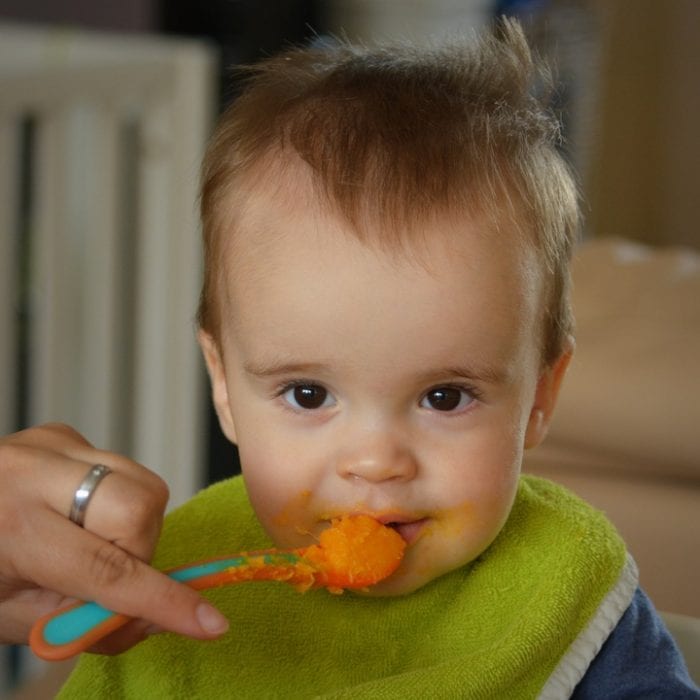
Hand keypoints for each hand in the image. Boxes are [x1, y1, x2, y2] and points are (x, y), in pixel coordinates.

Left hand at [0, 423, 227, 653]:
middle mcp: (36, 471)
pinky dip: (114, 504)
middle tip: (106, 574)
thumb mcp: (10, 619)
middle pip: (141, 506)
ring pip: (143, 484)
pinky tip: (75, 514)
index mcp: (13, 527)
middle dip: (139, 550)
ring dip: (131, 528)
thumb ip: (84, 622)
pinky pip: (122, 471)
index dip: (162, 601)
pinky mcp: (64, 433)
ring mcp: (53, 442)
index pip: (107, 571)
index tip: (210, 623)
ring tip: (86, 541)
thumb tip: (153, 617)